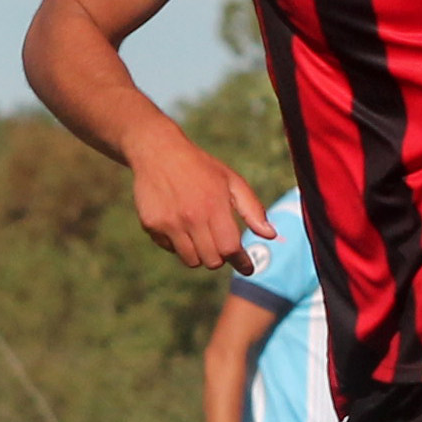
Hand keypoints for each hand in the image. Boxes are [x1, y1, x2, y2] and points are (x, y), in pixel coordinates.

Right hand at [128, 119, 274, 273]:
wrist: (158, 152)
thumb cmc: (200, 168)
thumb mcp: (231, 181)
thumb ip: (252, 209)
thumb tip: (270, 235)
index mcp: (214, 206)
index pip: (231, 248)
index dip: (242, 262)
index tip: (247, 269)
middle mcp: (191, 218)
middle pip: (212, 261)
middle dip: (220, 256)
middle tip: (220, 244)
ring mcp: (169, 224)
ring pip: (191, 261)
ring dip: (200, 254)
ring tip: (200, 233)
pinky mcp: (152, 226)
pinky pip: (170, 249)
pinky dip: (178, 244)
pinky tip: (179, 224)